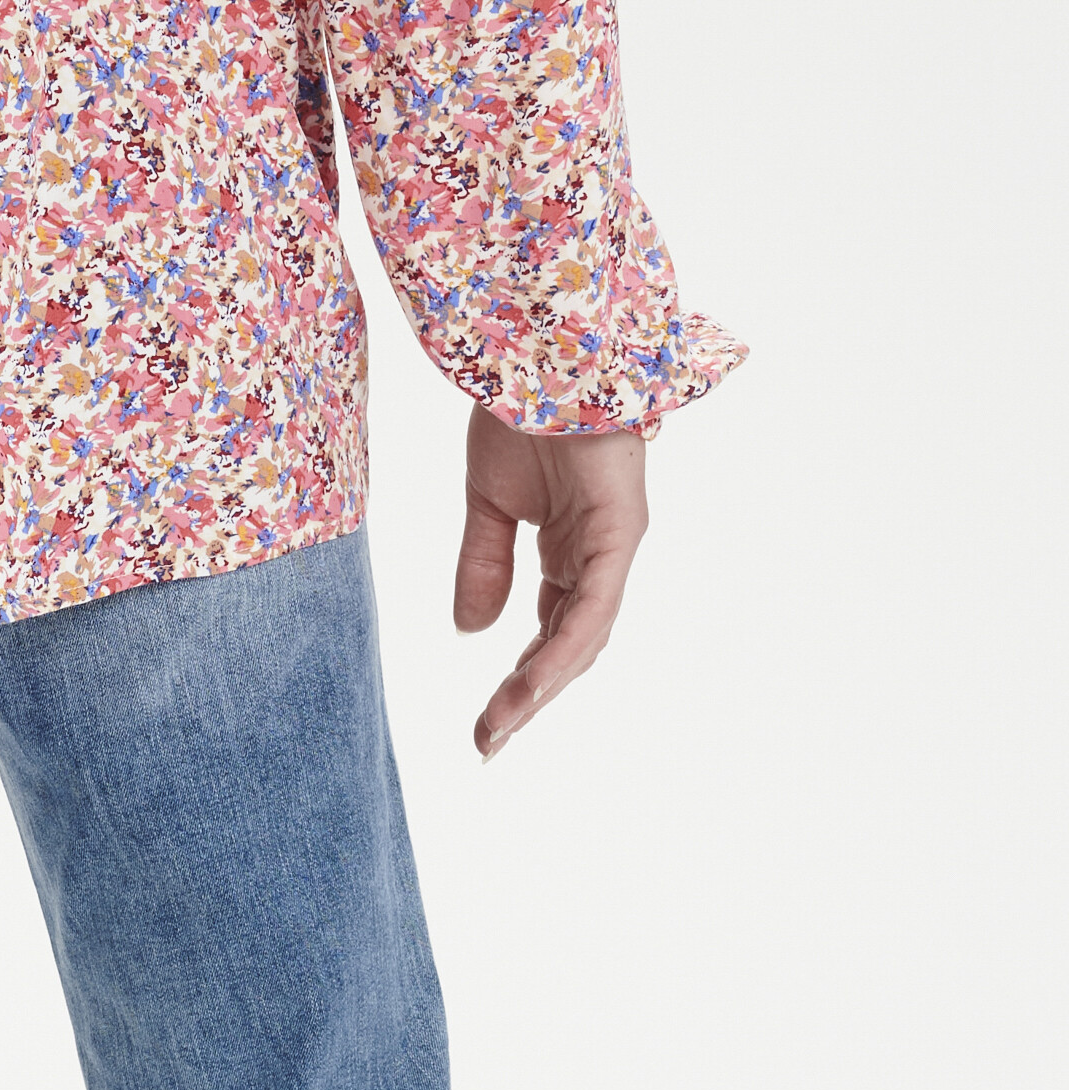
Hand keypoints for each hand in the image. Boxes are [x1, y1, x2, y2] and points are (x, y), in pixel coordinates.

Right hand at [452, 399, 646, 755]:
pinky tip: (533, 678)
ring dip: (543, 684)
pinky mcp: (617, 533)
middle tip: (488, 739)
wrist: (538, 350)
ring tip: (502, 723)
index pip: (550, 629)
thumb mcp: (487, 499)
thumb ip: (483, 562)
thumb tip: (472, 631)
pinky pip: (592, 605)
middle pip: (571, 644)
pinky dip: (563, 645)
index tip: (486, 721)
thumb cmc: (520, 409)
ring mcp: (613, 547)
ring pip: (584, 635)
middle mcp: (599, 556)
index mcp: (571, 549)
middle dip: (530, 695)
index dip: (522, 676)